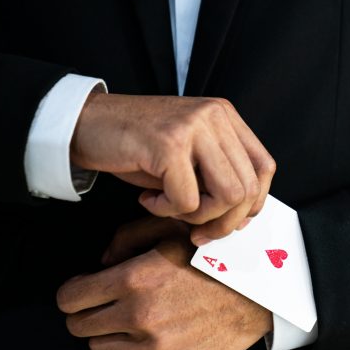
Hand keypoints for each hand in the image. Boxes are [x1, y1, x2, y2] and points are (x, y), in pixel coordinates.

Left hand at [56, 218, 273, 349]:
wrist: (259, 293)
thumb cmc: (216, 258)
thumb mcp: (172, 231)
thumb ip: (127, 237)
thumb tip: (102, 261)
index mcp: (134, 279)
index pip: (70, 299)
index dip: (74, 291)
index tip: (86, 287)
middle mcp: (139, 316)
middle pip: (78, 327)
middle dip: (87, 312)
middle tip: (106, 302)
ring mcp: (155, 344)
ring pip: (101, 347)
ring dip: (110, 331)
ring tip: (135, 314)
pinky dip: (140, 345)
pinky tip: (163, 326)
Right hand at [71, 93, 275, 244]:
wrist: (84, 125)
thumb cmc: (137, 148)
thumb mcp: (188, 157)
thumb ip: (218, 177)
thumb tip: (244, 219)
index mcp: (225, 116)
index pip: (264, 168)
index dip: (253, 204)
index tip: (229, 222)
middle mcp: (214, 116)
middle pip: (248, 188)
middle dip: (225, 223)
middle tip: (198, 232)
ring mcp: (193, 127)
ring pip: (227, 196)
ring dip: (199, 217)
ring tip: (171, 210)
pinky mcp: (168, 144)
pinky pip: (187, 200)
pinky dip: (167, 212)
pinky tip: (148, 200)